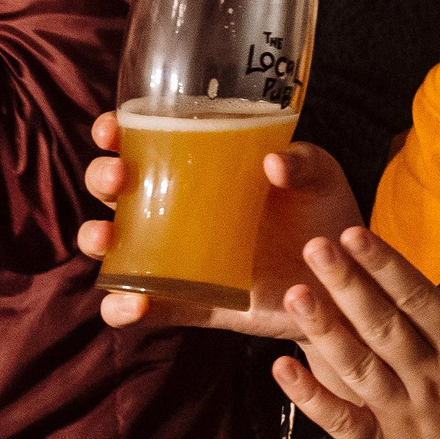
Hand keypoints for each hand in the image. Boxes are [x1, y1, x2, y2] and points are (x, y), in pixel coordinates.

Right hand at [77, 112, 363, 337]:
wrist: (344, 276)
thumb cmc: (324, 212)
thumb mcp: (320, 176)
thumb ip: (303, 162)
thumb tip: (273, 162)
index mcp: (200, 168)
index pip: (143, 143)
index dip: (116, 134)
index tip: (112, 128)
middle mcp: (177, 211)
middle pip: (115, 190)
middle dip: (100, 177)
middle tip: (118, 175)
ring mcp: (178, 259)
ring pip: (115, 248)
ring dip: (95, 238)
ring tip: (106, 235)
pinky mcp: (189, 303)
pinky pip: (145, 309)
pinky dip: (125, 309)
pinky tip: (133, 303)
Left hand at [274, 227, 439, 438]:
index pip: (419, 298)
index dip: (385, 265)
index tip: (354, 234)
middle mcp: (430, 378)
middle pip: (384, 326)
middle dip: (349, 285)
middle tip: (315, 248)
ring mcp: (404, 416)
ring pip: (359, 369)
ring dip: (326, 331)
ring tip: (296, 296)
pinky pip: (344, 423)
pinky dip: (312, 399)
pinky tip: (282, 368)